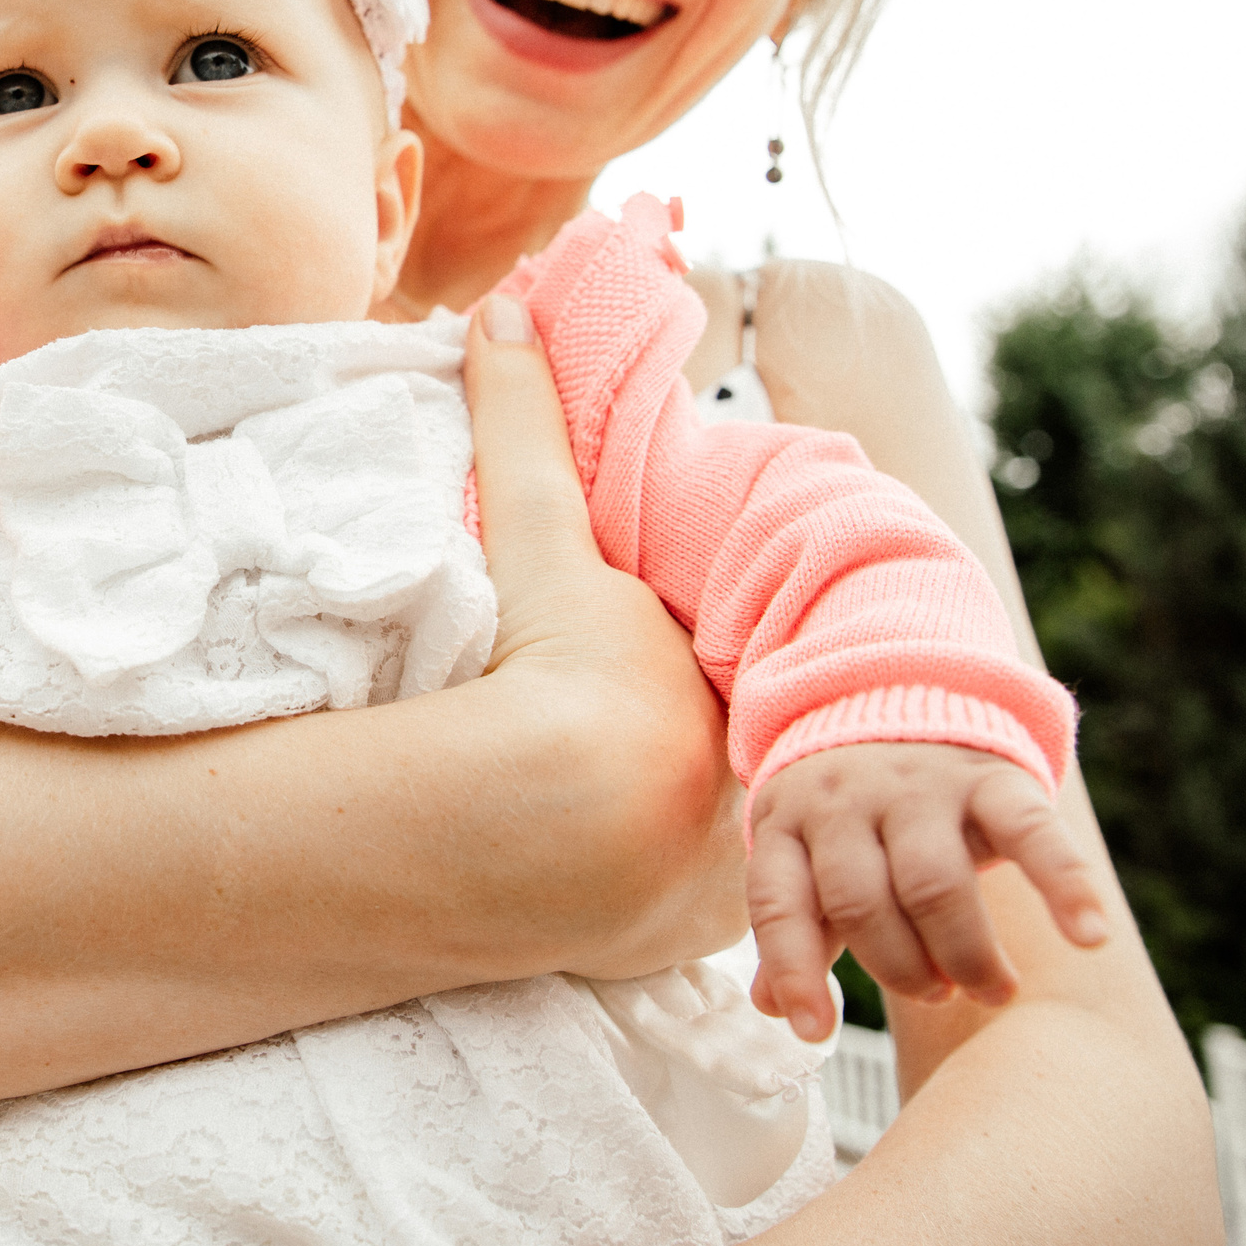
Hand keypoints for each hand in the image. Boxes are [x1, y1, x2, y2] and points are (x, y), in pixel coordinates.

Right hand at [467, 297, 752, 974]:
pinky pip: (679, 913)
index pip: (713, 659)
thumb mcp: (538, 535)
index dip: (684, 654)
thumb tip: (501, 306)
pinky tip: (613, 889)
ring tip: (623, 824)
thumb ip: (523, 423)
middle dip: (699, 743)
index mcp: (723, 676)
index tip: (635, 652)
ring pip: (717, 837)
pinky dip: (653, 903)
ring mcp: (722, 865)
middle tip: (626, 736)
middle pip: (724, 745)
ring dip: (686, 835)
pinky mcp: (679, 939)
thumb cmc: (562, 669)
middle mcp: (744, 770)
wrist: (549, 820)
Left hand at [745, 741, 1110, 1039]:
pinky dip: (1065, 887)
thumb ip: (796, 923)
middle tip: (939, 994)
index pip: (779, 903)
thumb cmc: (853, 806)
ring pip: (934, 884)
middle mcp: (846, 799)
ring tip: (990, 988)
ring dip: (965, 952)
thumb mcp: (806, 849)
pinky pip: (1031, 832)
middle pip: (863, 903)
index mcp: (788, 820)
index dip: (793, 970)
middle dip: (901, 969)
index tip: (814, 1030)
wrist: (904, 689)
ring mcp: (919, 785)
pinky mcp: (991, 776)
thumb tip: (769, 1007)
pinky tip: (1090, 938)